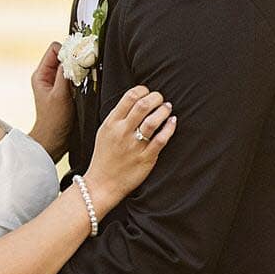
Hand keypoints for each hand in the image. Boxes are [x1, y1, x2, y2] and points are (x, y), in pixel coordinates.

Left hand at [30, 41, 73, 158]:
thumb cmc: (53, 120)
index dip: (67, 50)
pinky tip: (84, 85)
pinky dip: (81, 77)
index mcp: (41, 74)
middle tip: (84, 67)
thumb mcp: (59, 95)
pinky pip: (75, 75)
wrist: (55, 138)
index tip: (78, 58)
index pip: (54, 49)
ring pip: (70, 65)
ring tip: (83, 79)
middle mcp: (48, 75)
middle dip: (74, 59)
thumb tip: (72, 56)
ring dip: (78, 69)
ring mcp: (57, 82)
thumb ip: (64, 74)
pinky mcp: (65, 89)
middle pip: (64, 55)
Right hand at [85, 86, 175, 211]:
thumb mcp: (104, 132)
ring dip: (164, 110)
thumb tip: (135, 100)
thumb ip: (118, 116)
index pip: (130, 97)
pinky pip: (161, 139)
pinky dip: (169, 128)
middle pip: (143, 105)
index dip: (143, 90)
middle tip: (160, 99)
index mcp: (112, 123)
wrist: (102, 184)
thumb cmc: (104, 157)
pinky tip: (172, 122)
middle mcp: (123, 132)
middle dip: (156, 97)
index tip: (148, 92)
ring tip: (167, 108)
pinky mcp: (146, 158)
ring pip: (153, 121)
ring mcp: (134, 146)